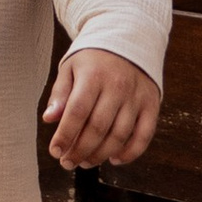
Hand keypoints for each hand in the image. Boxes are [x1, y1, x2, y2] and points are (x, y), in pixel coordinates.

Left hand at [43, 45, 159, 173]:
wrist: (129, 38)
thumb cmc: (95, 59)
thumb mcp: (71, 67)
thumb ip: (60, 94)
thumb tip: (49, 118)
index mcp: (93, 76)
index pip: (77, 112)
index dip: (65, 136)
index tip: (55, 151)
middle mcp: (117, 86)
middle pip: (97, 128)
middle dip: (80, 151)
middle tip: (68, 162)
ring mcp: (136, 97)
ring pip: (119, 136)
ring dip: (100, 155)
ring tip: (86, 162)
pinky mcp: (152, 104)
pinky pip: (144, 136)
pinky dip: (130, 153)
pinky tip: (114, 158)